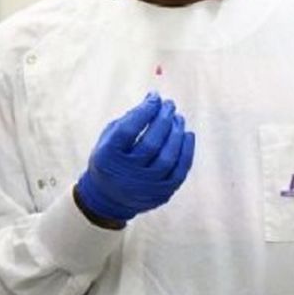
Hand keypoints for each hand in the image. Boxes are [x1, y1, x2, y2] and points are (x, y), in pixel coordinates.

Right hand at [75, 92, 194, 223]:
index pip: (128, 130)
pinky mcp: (161, 195)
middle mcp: (125, 175)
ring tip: (178, 118)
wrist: (108, 198)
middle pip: (150, 144)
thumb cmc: (111, 158)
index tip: (155, 96)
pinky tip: (187, 134)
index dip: (144, 110)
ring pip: (167, 158)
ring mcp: (144, 188)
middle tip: (170, 104)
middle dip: (163, 119)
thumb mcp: (109, 138)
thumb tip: (155, 98)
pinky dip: (186, 151)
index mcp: (107, 158)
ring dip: (176, 133)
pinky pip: (179, 171)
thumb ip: (129, 119)